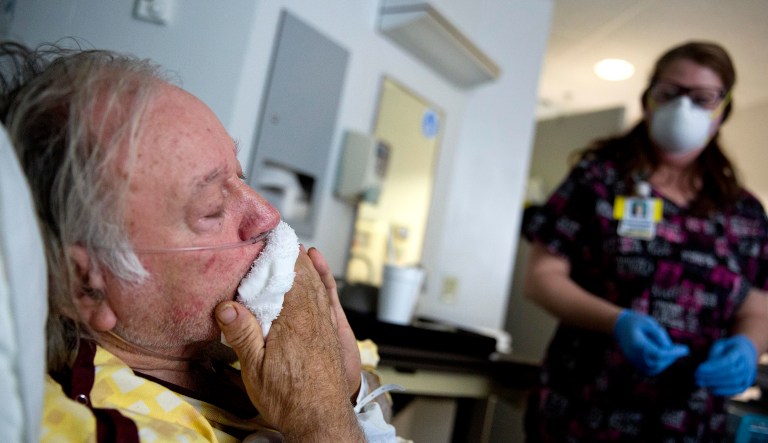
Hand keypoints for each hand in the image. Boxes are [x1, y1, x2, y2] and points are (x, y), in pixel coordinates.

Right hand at [216, 251, 362, 440]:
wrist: (321, 418)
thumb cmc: (288, 397)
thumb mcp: (254, 369)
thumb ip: (242, 334)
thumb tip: (226, 305)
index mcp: (293, 319)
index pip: (286, 274)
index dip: (276, 253)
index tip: (263, 236)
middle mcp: (312, 314)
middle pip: (302, 273)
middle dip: (287, 254)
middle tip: (273, 237)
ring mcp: (324, 322)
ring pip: (316, 282)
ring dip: (304, 263)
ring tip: (291, 247)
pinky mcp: (332, 331)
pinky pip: (328, 296)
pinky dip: (322, 278)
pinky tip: (316, 270)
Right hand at [613, 310, 689, 375]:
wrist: (618, 326)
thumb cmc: (635, 321)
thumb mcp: (649, 322)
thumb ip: (660, 335)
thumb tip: (670, 348)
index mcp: (637, 344)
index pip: (658, 353)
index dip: (673, 353)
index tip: (685, 349)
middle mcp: (634, 355)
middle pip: (657, 363)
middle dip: (671, 357)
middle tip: (680, 349)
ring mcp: (633, 361)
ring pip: (654, 369)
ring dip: (666, 362)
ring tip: (672, 351)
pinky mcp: (635, 363)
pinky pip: (650, 370)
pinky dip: (659, 365)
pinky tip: (665, 356)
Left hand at [695, 334, 757, 395]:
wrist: (746, 351)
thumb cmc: (728, 348)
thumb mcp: (720, 345)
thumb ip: (714, 354)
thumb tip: (705, 368)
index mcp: (740, 351)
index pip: (728, 360)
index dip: (713, 366)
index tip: (698, 369)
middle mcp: (747, 364)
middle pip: (731, 372)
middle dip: (712, 376)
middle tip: (697, 377)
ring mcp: (748, 374)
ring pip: (734, 382)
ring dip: (716, 384)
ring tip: (701, 383)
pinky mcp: (746, 383)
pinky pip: (737, 389)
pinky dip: (724, 391)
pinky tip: (712, 390)